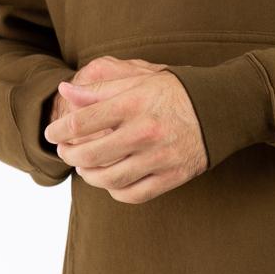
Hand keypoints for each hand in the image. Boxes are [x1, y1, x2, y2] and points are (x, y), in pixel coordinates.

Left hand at [43, 55, 207, 202]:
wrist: (221, 108)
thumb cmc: (176, 91)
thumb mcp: (139, 80)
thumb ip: (101, 88)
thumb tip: (65, 91)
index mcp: (135, 103)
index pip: (83, 122)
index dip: (60, 130)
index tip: (52, 133)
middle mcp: (146, 131)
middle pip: (91, 154)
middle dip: (70, 154)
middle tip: (65, 150)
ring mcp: (160, 157)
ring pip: (109, 178)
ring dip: (89, 175)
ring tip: (85, 165)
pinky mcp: (173, 176)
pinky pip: (133, 194)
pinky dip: (115, 190)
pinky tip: (110, 179)